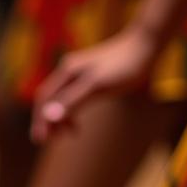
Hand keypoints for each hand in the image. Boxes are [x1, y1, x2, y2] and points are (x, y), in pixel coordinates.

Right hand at [31, 27, 160, 142]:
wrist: (146, 46)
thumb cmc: (124, 65)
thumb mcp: (97, 85)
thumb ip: (72, 100)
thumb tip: (48, 116)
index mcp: (66, 72)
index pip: (43, 98)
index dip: (39, 119)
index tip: (41, 139)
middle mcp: (68, 71)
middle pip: (49, 99)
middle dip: (47, 120)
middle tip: (53, 140)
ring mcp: (79, 73)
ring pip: (60, 99)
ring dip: (60, 118)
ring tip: (70, 134)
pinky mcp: (91, 77)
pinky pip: (72, 97)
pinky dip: (71, 112)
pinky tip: (79, 121)